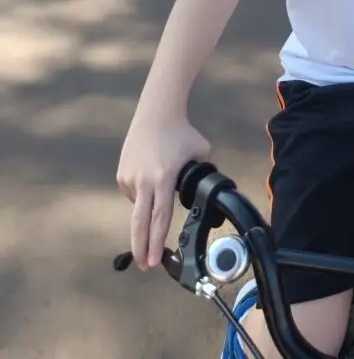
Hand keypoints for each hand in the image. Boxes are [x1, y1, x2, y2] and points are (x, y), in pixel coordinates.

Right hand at [116, 115, 210, 269]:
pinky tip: (151, 173)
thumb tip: (207, 193)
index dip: (156, 241)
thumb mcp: (201, 153)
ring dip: (150, 204)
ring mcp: (129, 177)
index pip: (160, 217)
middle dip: (142, 247)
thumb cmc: (182, 133)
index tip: (154, 260)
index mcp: (163, 178)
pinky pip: (133, 193)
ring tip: (163, 176)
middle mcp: (143, 180)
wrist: (156, 113)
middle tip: (144, 265)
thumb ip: (203, 175)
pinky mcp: (121, 174)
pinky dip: (143, 191)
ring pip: (140, 205)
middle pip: (140, 223)